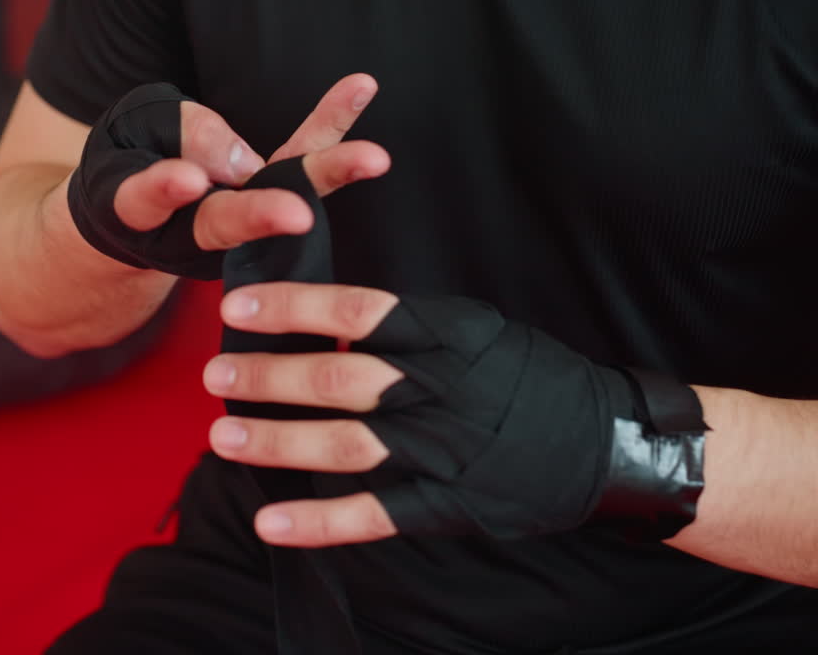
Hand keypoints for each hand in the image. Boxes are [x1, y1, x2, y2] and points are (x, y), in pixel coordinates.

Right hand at [66, 75, 389, 278]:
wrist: (135, 208)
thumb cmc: (129, 156)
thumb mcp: (134, 129)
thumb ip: (180, 137)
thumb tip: (242, 162)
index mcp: (135, 212)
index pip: (145, 202)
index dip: (166, 191)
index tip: (189, 182)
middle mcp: (187, 232)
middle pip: (221, 224)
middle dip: (259, 216)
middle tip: (298, 214)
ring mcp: (235, 226)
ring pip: (277, 203)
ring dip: (326, 179)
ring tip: (372, 158)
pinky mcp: (267, 203)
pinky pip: (300, 164)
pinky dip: (331, 128)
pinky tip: (362, 86)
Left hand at [204, 281, 709, 548]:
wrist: (609, 444)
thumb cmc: (529, 380)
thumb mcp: (479, 332)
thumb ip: (410, 329)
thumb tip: (328, 318)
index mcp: (451, 335)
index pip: (360, 310)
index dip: (295, 306)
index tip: (240, 303)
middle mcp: (443, 389)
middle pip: (341, 377)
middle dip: (270, 375)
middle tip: (217, 372)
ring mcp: (446, 450)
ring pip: (348, 444)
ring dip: (279, 440)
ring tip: (224, 436)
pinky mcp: (451, 504)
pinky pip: (376, 514)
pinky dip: (320, 521)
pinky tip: (271, 522)